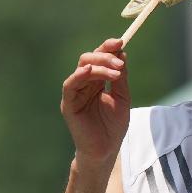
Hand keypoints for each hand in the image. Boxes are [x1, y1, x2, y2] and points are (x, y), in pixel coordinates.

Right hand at [60, 38, 130, 168]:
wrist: (107, 150)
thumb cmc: (113, 126)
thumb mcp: (123, 98)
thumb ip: (121, 78)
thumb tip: (122, 54)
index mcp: (97, 82)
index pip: (100, 59)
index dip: (108, 48)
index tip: (121, 41)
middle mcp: (84, 84)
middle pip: (89, 59)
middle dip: (105, 56)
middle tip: (120, 62)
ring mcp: (75, 94)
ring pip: (82, 70)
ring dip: (100, 67)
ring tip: (116, 72)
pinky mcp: (68, 104)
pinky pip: (70, 86)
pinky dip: (79, 76)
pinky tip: (90, 71)